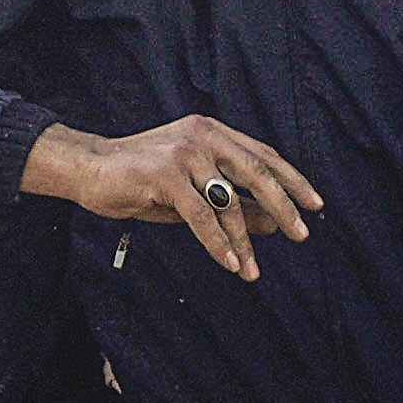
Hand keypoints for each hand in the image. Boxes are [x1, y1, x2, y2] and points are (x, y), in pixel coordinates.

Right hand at [32, 112, 325, 281]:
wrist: (89, 170)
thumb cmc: (141, 182)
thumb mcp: (194, 195)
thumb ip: (233, 203)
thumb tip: (274, 223)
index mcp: (213, 132)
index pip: (262, 155)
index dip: (291, 179)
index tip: (314, 204)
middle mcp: (203, 136)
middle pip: (256, 171)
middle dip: (283, 205)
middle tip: (302, 233)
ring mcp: (184, 153)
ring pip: (227, 201)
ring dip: (243, 240)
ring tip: (253, 270)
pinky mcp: (164, 174)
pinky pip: (201, 215)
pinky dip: (218, 242)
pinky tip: (231, 263)